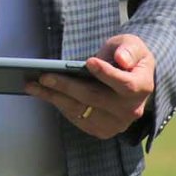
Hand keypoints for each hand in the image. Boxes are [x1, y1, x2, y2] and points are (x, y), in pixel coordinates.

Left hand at [25, 34, 153, 139]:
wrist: (130, 78)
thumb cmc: (128, 56)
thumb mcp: (132, 45)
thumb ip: (128, 50)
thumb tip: (121, 60)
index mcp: (143, 86)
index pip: (125, 84)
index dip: (107, 74)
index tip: (89, 62)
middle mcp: (131, 110)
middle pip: (95, 98)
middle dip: (66, 86)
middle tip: (43, 76)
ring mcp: (116, 123)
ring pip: (81, 111)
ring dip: (54, 97)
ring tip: (33, 85)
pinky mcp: (102, 130)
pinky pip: (77, 119)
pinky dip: (59, 105)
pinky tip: (44, 93)